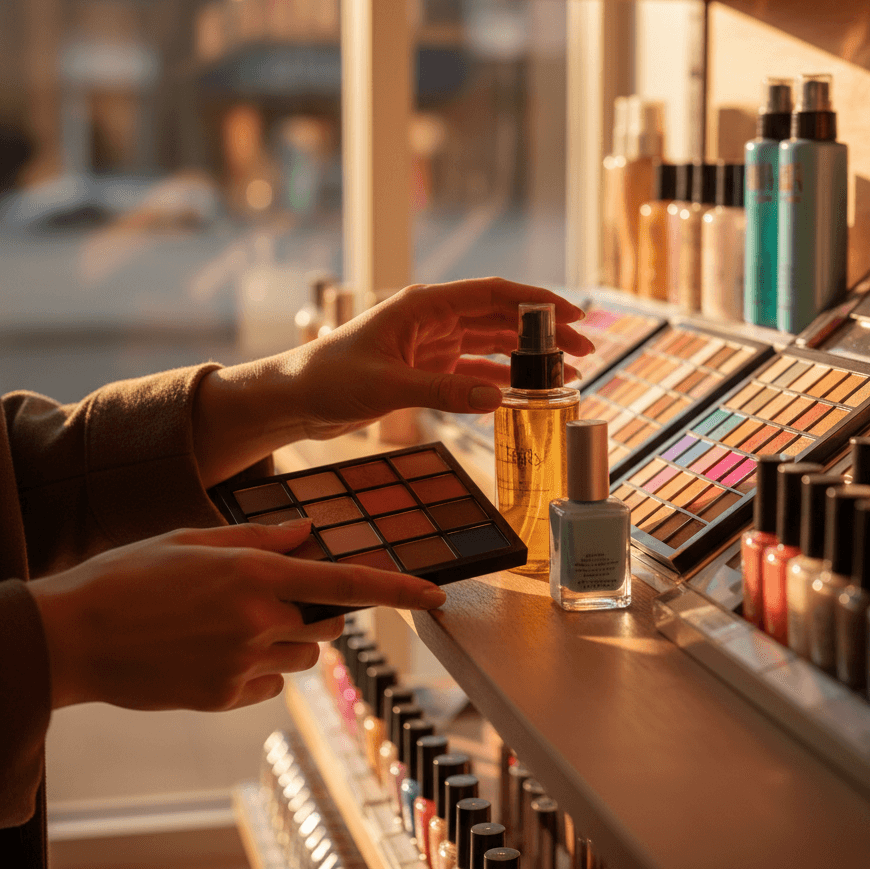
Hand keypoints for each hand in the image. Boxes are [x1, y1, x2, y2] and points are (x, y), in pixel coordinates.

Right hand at [26, 520, 444, 711]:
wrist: (71, 636)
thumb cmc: (131, 575)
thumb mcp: (194, 538)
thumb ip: (259, 537)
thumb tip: (307, 534)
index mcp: (255, 573)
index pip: (346, 583)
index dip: (398, 590)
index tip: (436, 596)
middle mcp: (257, 620)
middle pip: (328, 622)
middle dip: (320, 610)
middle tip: (277, 596)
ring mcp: (240, 664)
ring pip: (303, 656)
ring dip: (290, 640)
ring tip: (234, 624)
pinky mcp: (221, 697)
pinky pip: (268, 685)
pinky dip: (259, 670)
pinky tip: (215, 652)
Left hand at [296, 277, 592, 438]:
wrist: (295, 397)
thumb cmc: (330, 378)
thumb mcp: (387, 385)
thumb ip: (442, 390)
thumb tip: (497, 397)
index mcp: (425, 304)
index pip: (494, 293)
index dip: (538, 301)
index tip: (574, 315)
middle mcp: (434, 318)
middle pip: (502, 317)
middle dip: (544, 330)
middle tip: (585, 349)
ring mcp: (432, 343)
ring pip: (492, 342)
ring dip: (527, 355)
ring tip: (566, 371)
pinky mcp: (426, 368)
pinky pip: (474, 368)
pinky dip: (500, 378)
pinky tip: (524, 391)